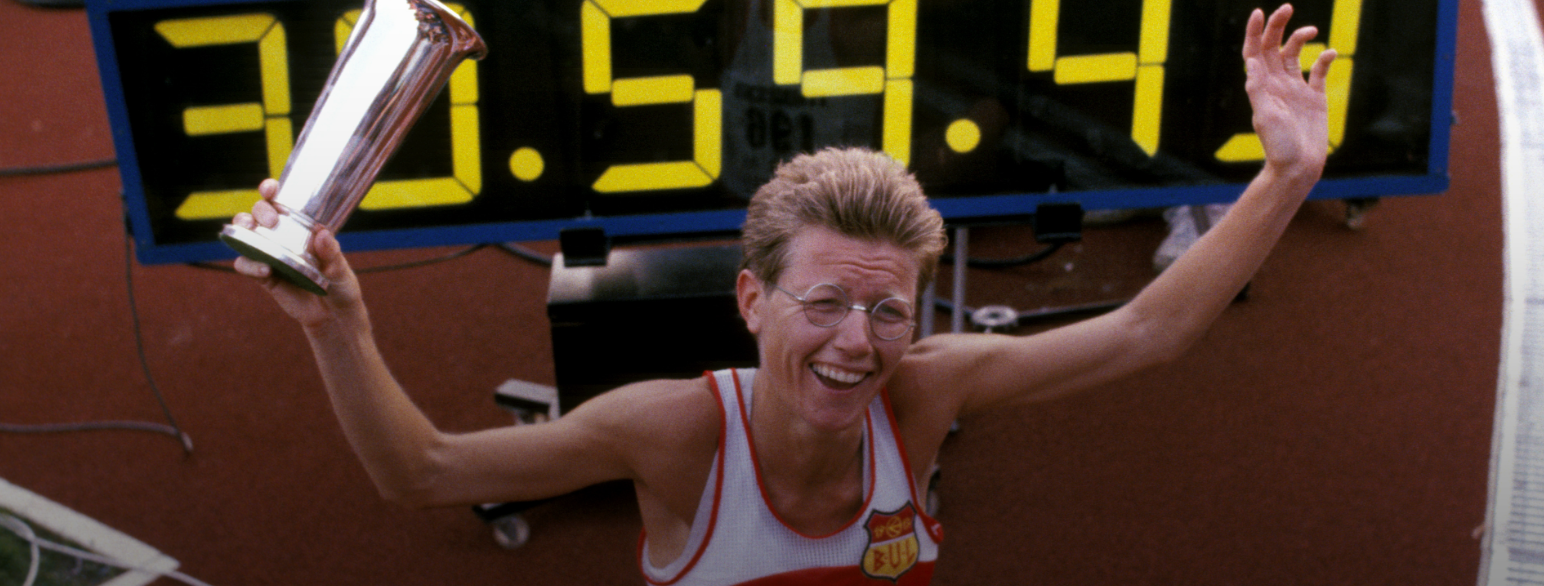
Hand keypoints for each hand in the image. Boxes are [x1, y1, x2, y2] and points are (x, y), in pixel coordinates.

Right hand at [231, 179, 366, 329]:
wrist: (333, 315)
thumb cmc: (340, 285)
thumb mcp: (341, 269)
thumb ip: (332, 254)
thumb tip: (322, 235)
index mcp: (301, 227)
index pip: (281, 202)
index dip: (270, 191)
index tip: (270, 189)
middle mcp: (281, 236)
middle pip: (258, 213)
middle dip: (260, 211)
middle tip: (272, 222)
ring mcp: (270, 255)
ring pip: (244, 235)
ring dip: (243, 231)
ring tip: (255, 240)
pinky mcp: (263, 275)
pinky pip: (245, 265)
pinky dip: (249, 264)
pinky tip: (265, 269)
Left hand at [1243, 4, 1335, 175]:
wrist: (1298, 167)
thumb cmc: (1278, 146)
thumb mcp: (1264, 116)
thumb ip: (1258, 89)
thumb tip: (1251, 61)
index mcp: (1262, 86)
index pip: (1254, 53)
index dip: (1254, 32)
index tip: (1259, 12)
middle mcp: (1277, 84)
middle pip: (1274, 47)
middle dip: (1278, 27)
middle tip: (1286, 7)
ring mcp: (1296, 90)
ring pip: (1295, 55)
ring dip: (1300, 38)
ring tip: (1310, 31)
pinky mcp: (1315, 98)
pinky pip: (1319, 72)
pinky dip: (1324, 59)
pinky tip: (1330, 53)